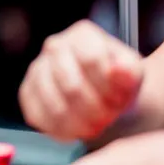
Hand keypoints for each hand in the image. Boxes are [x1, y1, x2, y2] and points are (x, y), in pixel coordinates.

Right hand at [19, 20, 143, 140]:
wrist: (109, 99)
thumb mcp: (135, 75)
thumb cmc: (121, 85)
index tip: (119, 101)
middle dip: (94, 110)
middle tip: (108, 120)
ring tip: (95, 127)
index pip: (90, 60)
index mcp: (82, 34)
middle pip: (71, 86)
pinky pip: (39, 117)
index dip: (107, 88)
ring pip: (54, 104)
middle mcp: (54, 46)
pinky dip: (61, 130)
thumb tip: (117, 70)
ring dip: (79, 124)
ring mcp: (36, 68)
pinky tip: (77, 129)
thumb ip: (129, 71)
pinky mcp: (27, 92)